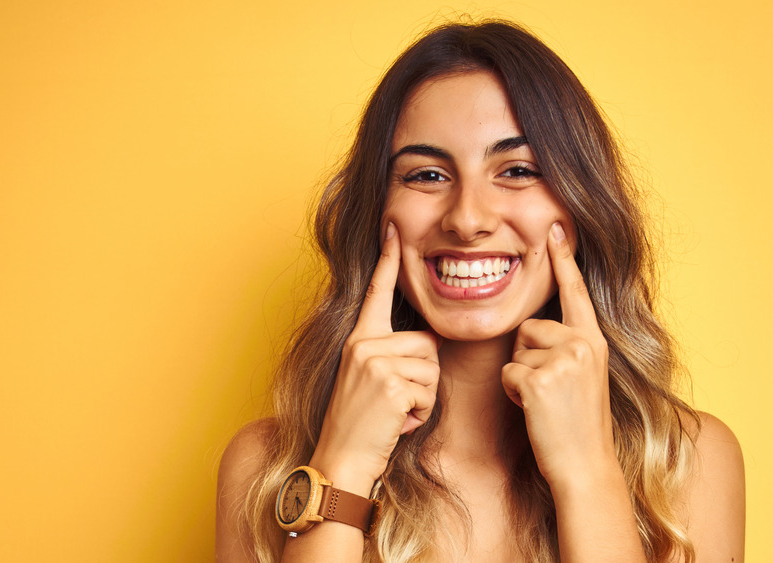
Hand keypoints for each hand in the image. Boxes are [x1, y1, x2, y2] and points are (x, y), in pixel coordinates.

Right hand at [311, 223, 439, 493]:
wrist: (340, 459)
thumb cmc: (362, 425)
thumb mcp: (369, 379)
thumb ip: (390, 354)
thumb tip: (427, 341)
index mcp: (358, 339)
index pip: (376, 292)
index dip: (387, 260)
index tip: (392, 227)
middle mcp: (363, 345)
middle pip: (427, 343)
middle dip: (423, 377)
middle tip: (394, 401)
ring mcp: (375, 364)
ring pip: (432, 369)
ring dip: (423, 398)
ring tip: (393, 413)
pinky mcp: (390, 385)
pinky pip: (428, 393)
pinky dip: (420, 415)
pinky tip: (396, 424)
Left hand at [501, 222, 614, 487]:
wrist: (585, 465)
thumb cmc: (578, 426)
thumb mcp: (584, 377)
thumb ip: (568, 348)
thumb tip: (536, 328)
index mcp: (594, 341)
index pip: (575, 292)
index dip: (563, 259)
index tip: (556, 225)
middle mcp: (583, 344)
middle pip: (529, 328)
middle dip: (528, 357)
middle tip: (551, 393)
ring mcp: (563, 360)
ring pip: (516, 351)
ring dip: (521, 377)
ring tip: (546, 402)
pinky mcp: (540, 379)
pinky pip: (508, 374)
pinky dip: (515, 394)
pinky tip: (536, 411)